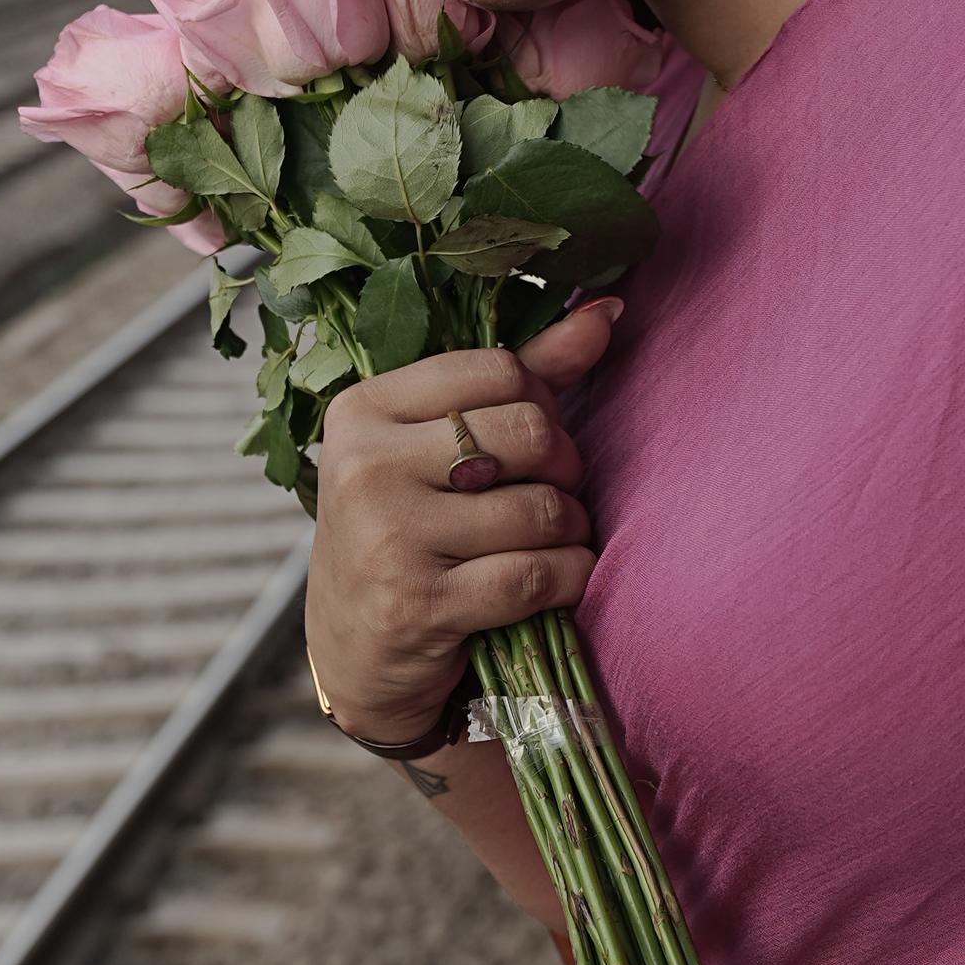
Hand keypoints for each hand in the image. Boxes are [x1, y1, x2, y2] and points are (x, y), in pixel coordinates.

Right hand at [302, 297, 621, 750]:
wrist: (356, 654)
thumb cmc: (407, 532)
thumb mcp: (437, 447)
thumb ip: (522, 377)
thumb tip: (608, 310)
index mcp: (363, 410)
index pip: (499, 368)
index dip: (540, 404)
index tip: (528, 444)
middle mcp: (365, 466)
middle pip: (528, 433)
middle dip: (562, 468)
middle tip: (549, 495)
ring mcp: (389, 537)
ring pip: (542, 509)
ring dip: (571, 530)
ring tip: (551, 543)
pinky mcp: (420, 605)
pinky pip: (538, 575)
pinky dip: (569, 579)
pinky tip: (557, 583)